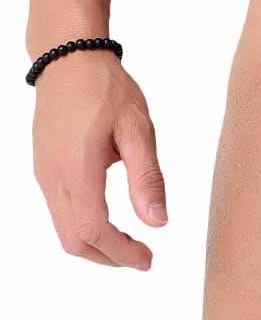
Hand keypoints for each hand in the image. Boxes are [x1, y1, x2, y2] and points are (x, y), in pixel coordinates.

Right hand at [32, 51, 166, 268]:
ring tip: (129, 244)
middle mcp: (53, 178)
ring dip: (95, 244)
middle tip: (142, 258)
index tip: (148, 260)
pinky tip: (109, 218)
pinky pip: (59, 210)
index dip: (121, 252)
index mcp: (78, 170)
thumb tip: (158, 221)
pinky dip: (83, 226)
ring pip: (63, 228)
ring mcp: (44, 174)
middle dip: (108, 256)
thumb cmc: (106, 88)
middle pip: (74, 240)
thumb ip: (147, 177)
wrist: (69, 59)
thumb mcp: (138, 129)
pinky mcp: (44, 168)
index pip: (95, 230)